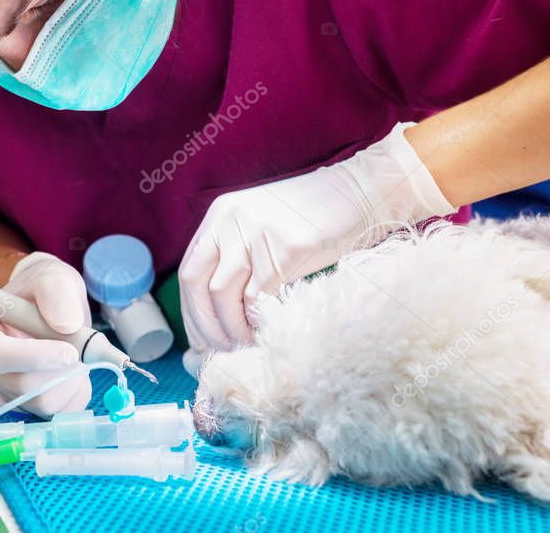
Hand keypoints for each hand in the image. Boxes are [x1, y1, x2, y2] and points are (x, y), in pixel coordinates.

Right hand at [0, 251, 91, 416]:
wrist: (55, 306)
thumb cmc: (45, 291)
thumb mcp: (51, 278)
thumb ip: (55, 292)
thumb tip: (67, 324)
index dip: (33, 357)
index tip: (69, 351)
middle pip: (22, 385)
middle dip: (61, 369)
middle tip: (80, 346)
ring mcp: (7, 389)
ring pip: (44, 402)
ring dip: (73, 378)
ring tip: (75, 351)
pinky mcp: (30, 405)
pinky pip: (62, 411)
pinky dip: (79, 390)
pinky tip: (75, 368)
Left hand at [179, 122, 456, 355]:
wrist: (360, 195)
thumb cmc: (313, 224)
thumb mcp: (261, 233)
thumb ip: (236, 264)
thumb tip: (215, 322)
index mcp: (220, 216)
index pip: (189, 272)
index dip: (193, 313)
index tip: (201, 343)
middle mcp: (230, 220)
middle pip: (197, 284)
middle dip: (206, 326)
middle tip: (221, 352)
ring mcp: (256, 231)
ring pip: (224, 294)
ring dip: (232, 329)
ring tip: (248, 345)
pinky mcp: (285, 246)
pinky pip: (261, 296)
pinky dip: (259, 321)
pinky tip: (269, 332)